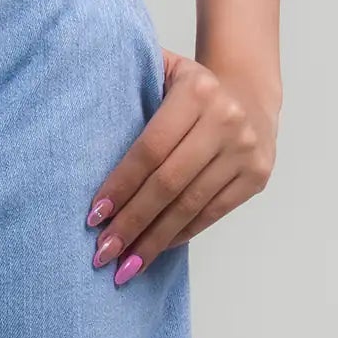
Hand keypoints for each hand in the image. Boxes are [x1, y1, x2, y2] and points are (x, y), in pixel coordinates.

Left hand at [86, 50, 277, 282]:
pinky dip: (181, 234)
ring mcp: (245, 150)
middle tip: (103, 252)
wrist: (250, 95)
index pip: (149, 149)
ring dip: (154, 240)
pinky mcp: (257, 176)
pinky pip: (213, 213)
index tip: (94, 216)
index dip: (120, 185)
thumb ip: (129, 86)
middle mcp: (226, 120)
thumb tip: (79, 121)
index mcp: (196, 92)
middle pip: (168, 183)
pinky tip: (156, 249)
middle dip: (132, 222)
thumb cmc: (190, 91)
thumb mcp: (163, 72)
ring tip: (125, 265)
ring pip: (191, 205)